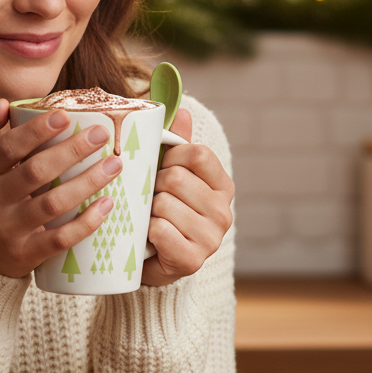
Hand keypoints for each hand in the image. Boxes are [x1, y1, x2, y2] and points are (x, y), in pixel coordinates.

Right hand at [0, 101, 121, 277]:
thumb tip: (3, 102)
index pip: (8, 147)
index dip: (36, 131)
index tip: (65, 116)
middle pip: (36, 172)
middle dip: (72, 151)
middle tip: (102, 134)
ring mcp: (8, 229)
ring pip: (53, 204)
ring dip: (87, 183)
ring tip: (114, 164)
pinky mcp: (25, 254)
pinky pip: (60, 239)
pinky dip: (85, 223)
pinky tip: (106, 204)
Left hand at [141, 108, 234, 287]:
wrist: (155, 262)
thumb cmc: (163, 211)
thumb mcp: (171, 175)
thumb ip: (177, 144)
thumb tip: (181, 110)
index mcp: (223, 186)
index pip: (199, 154)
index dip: (172, 156)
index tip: (163, 168)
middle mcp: (224, 212)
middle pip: (176, 178)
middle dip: (154, 186)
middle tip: (151, 199)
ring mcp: (211, 239)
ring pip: (164, 204)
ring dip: (148, 210)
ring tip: (149, 219)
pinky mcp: (193, 260)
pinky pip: (159, 230)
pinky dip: (147, 231)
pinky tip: (150, 238)